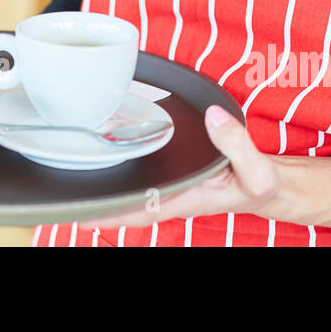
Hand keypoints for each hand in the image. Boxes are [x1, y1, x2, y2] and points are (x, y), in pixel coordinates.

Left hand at [76, 104, 281, 229]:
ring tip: (72, 167)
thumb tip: (214, 118)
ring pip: (132, 185)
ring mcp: (173, 182)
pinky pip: (144, 171)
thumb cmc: (262, 187)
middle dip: (94, 196)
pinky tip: (108, 149)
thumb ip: (237, 145)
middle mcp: (173, 192)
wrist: (271, 188)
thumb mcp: (259, 171)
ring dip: (106, 179)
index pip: (138, 211)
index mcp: (186, 199)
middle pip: (125, 200)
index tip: (77, 211)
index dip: (106, 213)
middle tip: (58, 186)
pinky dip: (126, 163)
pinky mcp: (177, 170)